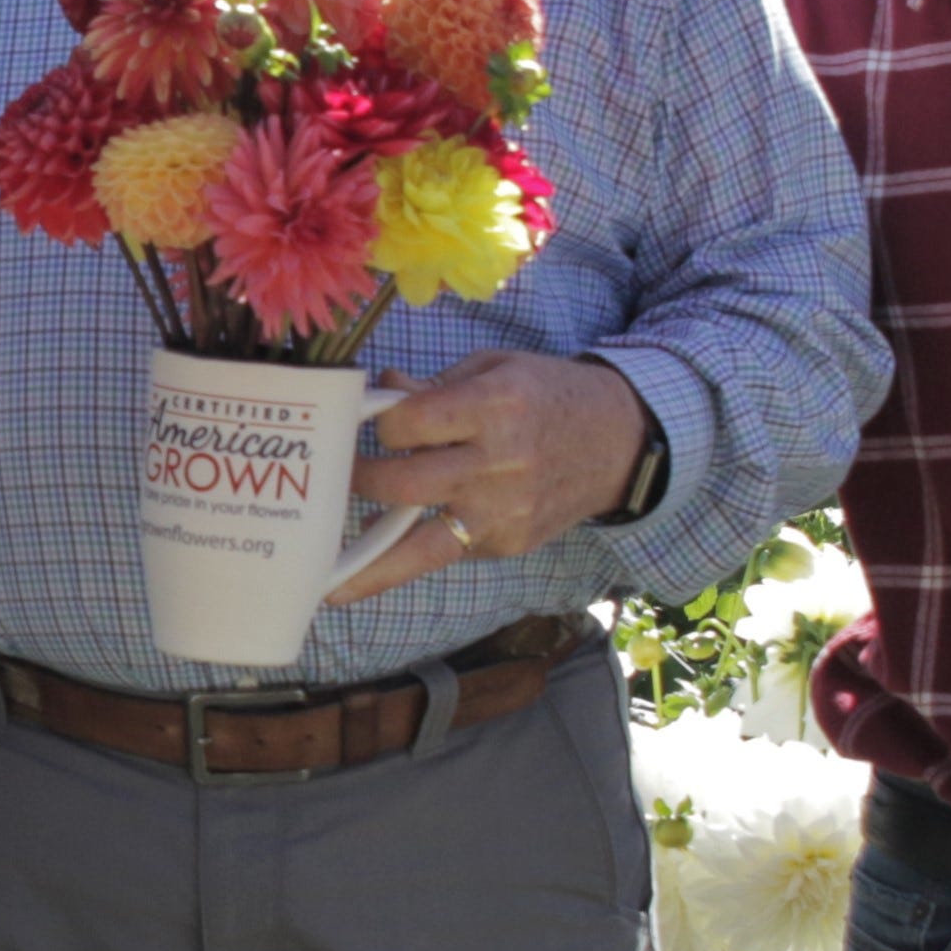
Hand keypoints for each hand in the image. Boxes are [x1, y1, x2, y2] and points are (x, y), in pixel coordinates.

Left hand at [324, 352, 651, 607]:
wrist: (620, 441)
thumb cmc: (547, 394)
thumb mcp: (497, 368)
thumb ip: (435, 385)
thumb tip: (381, 392)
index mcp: (496, 406)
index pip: (412, 422)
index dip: (381, 424)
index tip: (370, 422)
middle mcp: (500, 463)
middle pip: (405, 484)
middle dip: (362, 482)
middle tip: (339, 478)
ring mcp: (506, 511)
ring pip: (422, 547)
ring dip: (371, 565)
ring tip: (330, 582)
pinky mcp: (510, 541)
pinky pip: (450, 550)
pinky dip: (418, 549)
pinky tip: (389, 553)